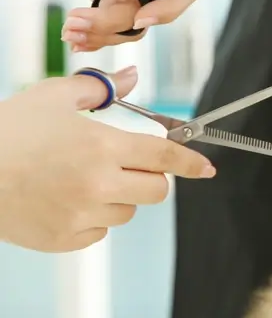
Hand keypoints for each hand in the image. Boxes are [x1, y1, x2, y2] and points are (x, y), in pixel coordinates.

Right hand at [0, 67, 214, 252]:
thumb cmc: (8, 131)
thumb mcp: (53, 97)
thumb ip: (100, 88)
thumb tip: (133, 77)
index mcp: (102, 146)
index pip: (165, 156)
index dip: (191, 162)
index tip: (206, 168)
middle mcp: (98, 184)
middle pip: (156, 189)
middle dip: (150, 176)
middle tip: (125, 164)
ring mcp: (82, 215)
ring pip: (128, 210)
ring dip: (118, 196)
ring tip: (81, 178)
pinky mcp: (64, 239)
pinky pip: (99, 231)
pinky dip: (92, 217)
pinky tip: (65, 199)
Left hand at [35, 0, 198, 50]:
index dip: (170, 4)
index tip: (141, 16)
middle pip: (163, 10)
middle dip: (129, 23)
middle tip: (92, 24)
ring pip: (135, 24)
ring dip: (104, 33)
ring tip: (70, 27)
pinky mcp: (114, 0)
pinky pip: (114, 27)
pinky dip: (95, 38)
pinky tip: (73, 37)